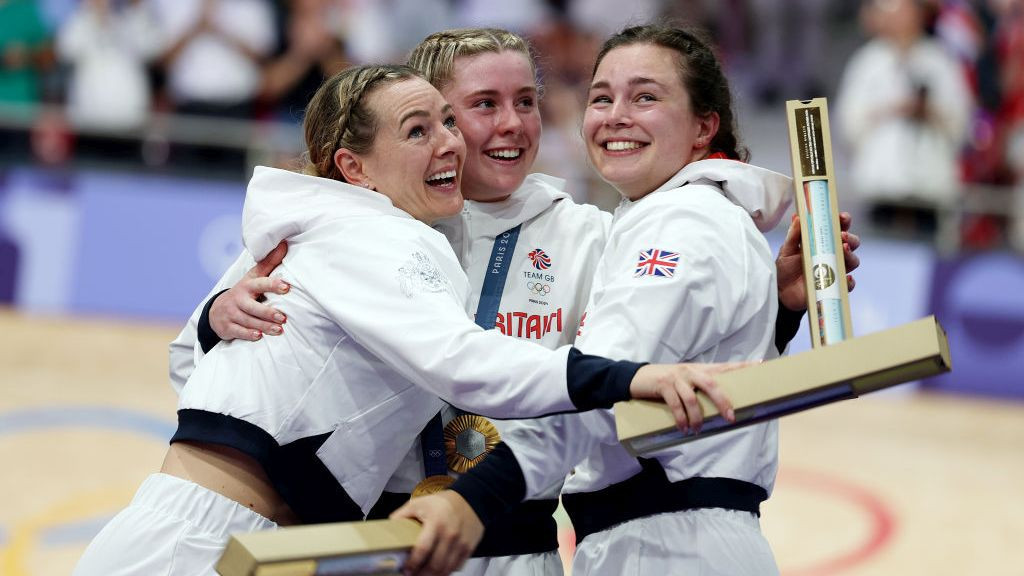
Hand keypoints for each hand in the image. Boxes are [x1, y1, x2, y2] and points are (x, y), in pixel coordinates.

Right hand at [210, 241, 289, 340]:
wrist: (217, 310)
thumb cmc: (244, 292)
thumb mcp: (254, 277)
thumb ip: (269, 263)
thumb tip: (284, 243)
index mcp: (248, 285)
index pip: (261, 283)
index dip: (273, 285)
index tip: (287, 287)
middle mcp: (238, 299)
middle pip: (253, 307)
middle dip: (268, 312)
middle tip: (283, 318)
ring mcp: (231, 313)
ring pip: (248, 321)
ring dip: (264, 326)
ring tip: (278, 330)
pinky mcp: (227, 327)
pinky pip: (238, 331)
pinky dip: (248, 334)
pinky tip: (259, 336)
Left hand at [390, 491, 482, 575]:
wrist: (472, 498)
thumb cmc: (443, 502)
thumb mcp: (420, 502)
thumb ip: (402, 515)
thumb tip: (388, 527)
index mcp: (436, 522)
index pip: (423, 549)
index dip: (413, 563)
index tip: (405, 570)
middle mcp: (450, 535)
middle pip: (435, 564)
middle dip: (422, 574)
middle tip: (413, 575)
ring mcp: (461, 543)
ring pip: (447, 569)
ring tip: (424, 575)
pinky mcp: (469, 548)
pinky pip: (457, 566)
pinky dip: (447, 571)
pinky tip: (437, 570)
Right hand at [628, 362, 747, 432]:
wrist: (638, 377)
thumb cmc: (666, 382)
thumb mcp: (685, 381)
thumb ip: (700, 388)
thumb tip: (720, 407)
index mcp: (699, 369)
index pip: (724, 366)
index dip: (742, 366)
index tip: (760, 364)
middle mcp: (690, 371)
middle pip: (712, 384)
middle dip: (722, 402)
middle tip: (730, 418)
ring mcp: (677, 377)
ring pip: (692, 398)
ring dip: (697, 417)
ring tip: (697, 430)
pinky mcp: (663, 385)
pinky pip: (675, 404)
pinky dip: (681, 418)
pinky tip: (683, 428)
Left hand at [776, 211, 860, 311]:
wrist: (781, 292)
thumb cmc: (786, 268)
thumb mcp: (786, 250)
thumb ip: (793, 234)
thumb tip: (798, 217)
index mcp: (823, 241)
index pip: (839, 228)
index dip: (844, 221)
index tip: (842, 217)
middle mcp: (833, 254)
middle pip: (852, 243)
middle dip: (850, 238)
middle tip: (841, 236)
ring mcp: (835, 270)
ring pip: (853, 261)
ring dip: (850, 255)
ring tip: (843, 251)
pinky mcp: (834, 286)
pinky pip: (847, 284)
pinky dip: (849, 281)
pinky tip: (845, 278)